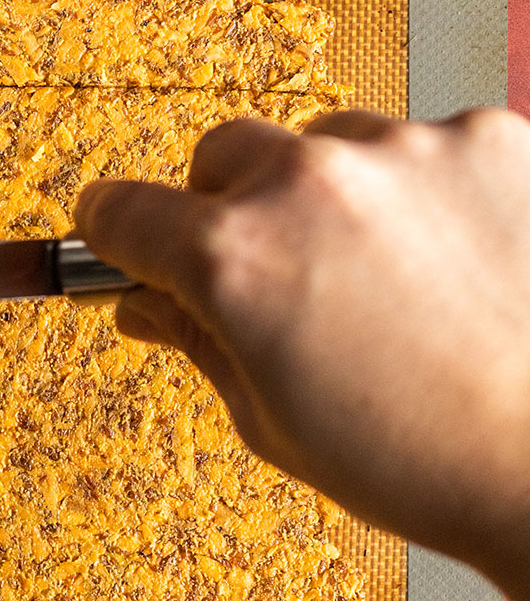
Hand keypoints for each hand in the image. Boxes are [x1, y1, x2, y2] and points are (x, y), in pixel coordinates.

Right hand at [74, 108, 529, 600]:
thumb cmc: (419, 461)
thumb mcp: (271, 419)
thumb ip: (198, 340)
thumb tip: (148, 305)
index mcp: (237, 260)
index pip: (123, 212)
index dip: (112, 234)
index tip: (117, 238)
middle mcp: (312, 183)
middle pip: (223, 154)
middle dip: (225, 207)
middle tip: (264, 275)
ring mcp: (405, 150)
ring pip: (329, 146)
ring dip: (330, 196)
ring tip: (381, 282)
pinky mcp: (489, 139)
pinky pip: (422, 148)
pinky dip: (420, 195)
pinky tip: (449, 267)